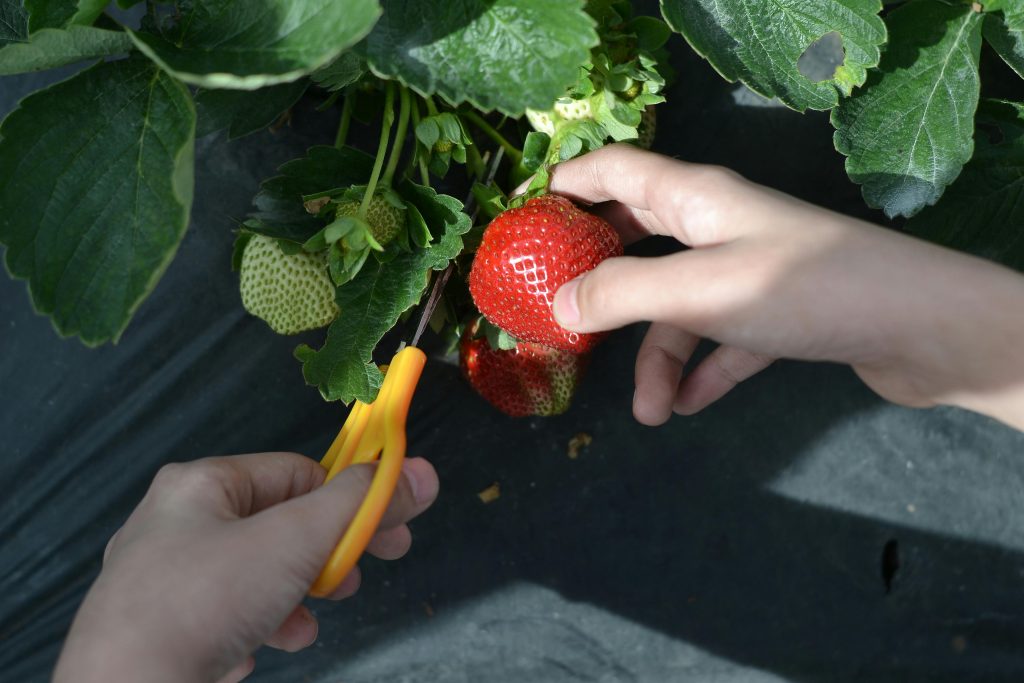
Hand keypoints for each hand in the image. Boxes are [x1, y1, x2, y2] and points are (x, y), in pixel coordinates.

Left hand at [54, 452, 438, 682]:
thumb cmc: (207, 600)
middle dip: (323, 555)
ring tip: (306, 627)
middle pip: (275, 525)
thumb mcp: (296, 541)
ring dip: (291, 597)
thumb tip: (422, 473)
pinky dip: (250, 628)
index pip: (296, 473)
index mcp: (200, 485)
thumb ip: (360, 505)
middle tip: (358, 581)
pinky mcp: (154, 630)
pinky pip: (220, 616)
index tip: (389, 530)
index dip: (349, 499)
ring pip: (251, 575)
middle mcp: (172, 523)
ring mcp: (158, 581)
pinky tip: (256, 651)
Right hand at [548, 144, 1023, 428]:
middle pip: (642, 239)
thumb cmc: (801, 289)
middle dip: (602, 277)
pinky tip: (690, 407)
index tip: (528, 218)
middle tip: (562, 312)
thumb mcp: (699, 290)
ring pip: (681, 306)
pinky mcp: (779, 315)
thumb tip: (559, 303)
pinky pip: (723, 340)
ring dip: (659, 356)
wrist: (918, 328)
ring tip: (649, 411)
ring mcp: (751, 271)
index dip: (570, 183)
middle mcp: (720, 225)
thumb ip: (623, 294)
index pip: (617, 170)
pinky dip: (705, 371)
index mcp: (696, 197)